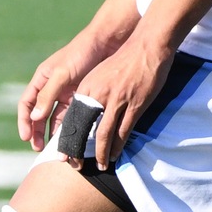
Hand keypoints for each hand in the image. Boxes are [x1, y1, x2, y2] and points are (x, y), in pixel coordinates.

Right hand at [17, 34, 111, 148]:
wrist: (106, 44)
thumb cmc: (81, 54)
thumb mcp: (62, 74)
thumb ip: (48, 95)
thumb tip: (35, 117)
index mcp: (42, 80)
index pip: (26, 103)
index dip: (24, 121)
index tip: (26, 137)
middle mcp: (51, 88)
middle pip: (39, 115)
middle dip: (37, 132)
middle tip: (38, 148)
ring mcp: (66, 94)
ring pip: (56, 118)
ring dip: (53, 133)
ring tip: (56, 149)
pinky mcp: (81, 98)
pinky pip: (72, 116)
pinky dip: (70, 128)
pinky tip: (72, 139)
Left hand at [74, 36, 172, 167]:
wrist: (147, 46)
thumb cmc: (124, 60)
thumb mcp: (100, 74)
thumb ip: (91, 93)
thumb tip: (87, 112)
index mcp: (87, 87)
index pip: (72, 117)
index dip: (67, 137)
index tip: (64, 152)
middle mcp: (97, 94)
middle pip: (82, 128)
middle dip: (77, 150)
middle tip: (75, 165)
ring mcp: (116, 100)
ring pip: (103, 134)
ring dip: (100, 153)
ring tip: (99, 165)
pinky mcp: (134, 105)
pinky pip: (123, 131)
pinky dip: (117, 146)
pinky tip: (114, 155)